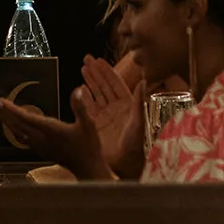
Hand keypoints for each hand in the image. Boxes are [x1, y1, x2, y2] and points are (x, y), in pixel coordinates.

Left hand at [0, 88, 109, 178]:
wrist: (86, 167)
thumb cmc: (88, 147)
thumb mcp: (88, 125)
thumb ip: (81, 107)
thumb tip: (78, 90)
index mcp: (51, 130)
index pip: (26, 118)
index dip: (12, 109)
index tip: (0, 101)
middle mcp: (41, 138)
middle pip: (17, 124)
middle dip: (4, 112)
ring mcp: (39, 145)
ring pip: (18, 131)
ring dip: (7, 120)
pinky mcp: (40, 150)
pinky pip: (23, 138)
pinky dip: (15, 129)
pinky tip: (13, 127)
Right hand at [80, 54, 135, 168]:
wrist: (124, 164)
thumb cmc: (136, 144)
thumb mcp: (139, 121)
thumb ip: (140, 102)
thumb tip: (144, 81)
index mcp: (127, 104)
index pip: (115, 83)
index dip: (107, 71)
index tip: (99, 60)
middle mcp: (115, 107)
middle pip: (103, 85)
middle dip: (96, 72)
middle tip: (87, 59)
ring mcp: (105, 114)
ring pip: (95, 93)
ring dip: (89, 81)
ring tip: (83, 68)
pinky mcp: (95, 124)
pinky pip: (88, 107)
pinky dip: (84, 98)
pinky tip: (79, 90)